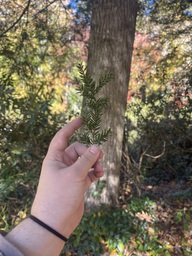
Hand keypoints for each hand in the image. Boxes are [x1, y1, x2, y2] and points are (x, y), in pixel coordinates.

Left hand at [31, 117, 103, 237]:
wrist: (55, 222)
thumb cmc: (59, 196)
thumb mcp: (74, 175)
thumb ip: (86, 160)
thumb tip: (96, 147)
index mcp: (55, 159)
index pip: (62, 138)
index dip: (70, 128)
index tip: (81, 120)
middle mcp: (62, 164)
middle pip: (78, 150)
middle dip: (89, 152)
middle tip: (99, 157)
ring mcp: (70, 174)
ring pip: (85, 161)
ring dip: (94, 163)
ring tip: (100, 169)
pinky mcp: (77, 183)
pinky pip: (88, 172)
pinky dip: (94, 172)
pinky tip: (100, 175)